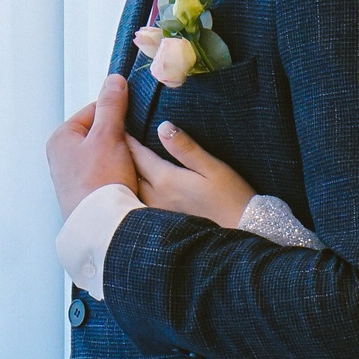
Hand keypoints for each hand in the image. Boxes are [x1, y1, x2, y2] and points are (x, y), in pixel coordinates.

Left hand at [48, 76, 138, 216]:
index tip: (132, 125)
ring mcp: (70, 177)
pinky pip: (102, 174)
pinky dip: (115, 175)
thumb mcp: (109, 136)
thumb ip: (111, 106)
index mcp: (61, 137)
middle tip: (132, 150)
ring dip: (119, 158)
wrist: (100, 227)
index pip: (94, 111)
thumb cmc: (100, 181)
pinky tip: (124, 182)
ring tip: (128, 169)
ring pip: (102, 155)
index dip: (117, 115)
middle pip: (98, 134)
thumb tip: (114, 80)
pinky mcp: (82, 194)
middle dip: (118, 139)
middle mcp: (60, 156)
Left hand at [127, 119, 254, 229]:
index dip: (127, 139)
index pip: (138, 154)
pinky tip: (138, 188)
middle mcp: (156, 198)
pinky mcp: (164, 225)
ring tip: (122, 163)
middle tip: (114, 142)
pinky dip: (136, 192)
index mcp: (166, 180)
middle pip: (131, 173)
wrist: (244, 233)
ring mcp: (158, 214)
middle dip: (123, 157)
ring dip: (128, 176)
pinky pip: (142, 203)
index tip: (118, 126)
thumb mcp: (213, 168)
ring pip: (134, 190)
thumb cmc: (232, 199)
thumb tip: (162, 126)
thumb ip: (186, 148)